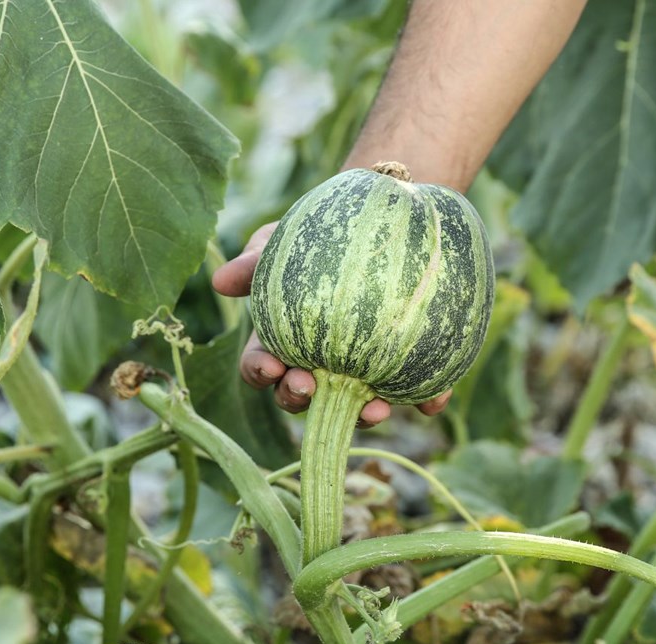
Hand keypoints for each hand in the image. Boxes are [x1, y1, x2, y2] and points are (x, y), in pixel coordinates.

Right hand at [211, 222, 452, 426]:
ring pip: (359, 406)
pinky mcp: (408, 368)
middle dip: (302, 400)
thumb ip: (256, 260)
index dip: (263, 372)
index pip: (263, 366)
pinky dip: (427, 400)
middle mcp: (322, 363)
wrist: (385, 215)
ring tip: (375, 407)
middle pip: (304, 397)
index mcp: (284, 339)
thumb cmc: (322, 232)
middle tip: (311, 387)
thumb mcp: (285, 239)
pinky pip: (419, 390)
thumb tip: (220, 282)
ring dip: (364, 415)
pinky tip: (435, 403)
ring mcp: (365, 369)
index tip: (272, 366)